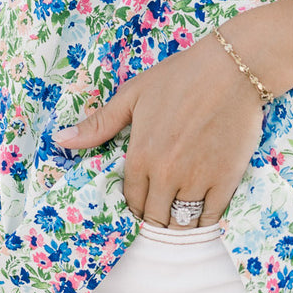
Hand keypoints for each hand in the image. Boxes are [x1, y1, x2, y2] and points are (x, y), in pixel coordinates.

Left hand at [54, 29, 266, 225]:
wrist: (233, 69)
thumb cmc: (181, 77)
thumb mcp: (134, 94)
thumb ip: (99, 123)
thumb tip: (60, 140)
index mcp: (140, 156)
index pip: (131, 200)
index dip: (136, 202)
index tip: (144, 197)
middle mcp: (165, 175)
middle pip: (154, 217)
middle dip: (155, 215)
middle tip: (162, 206)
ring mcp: (196, 181)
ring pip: (181, 223)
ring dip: (178, 221)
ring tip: (180, 210)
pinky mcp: (225, 181)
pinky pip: (210, 217)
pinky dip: (204, 219)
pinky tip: (203, 209)